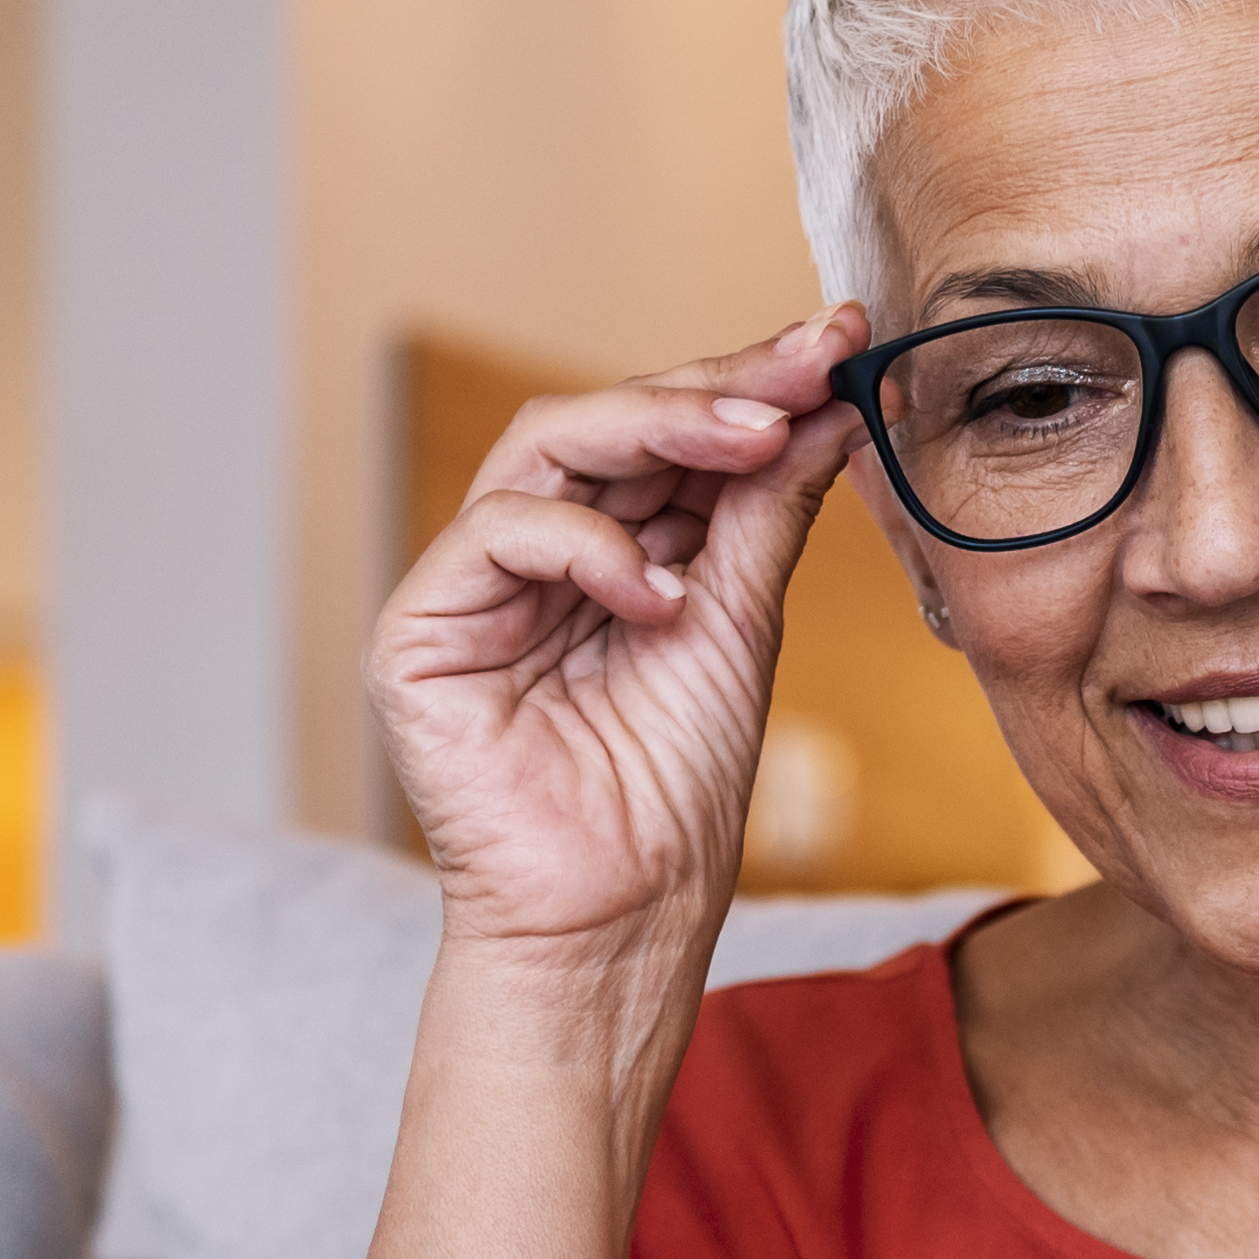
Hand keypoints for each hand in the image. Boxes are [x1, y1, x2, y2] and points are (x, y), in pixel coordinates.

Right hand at [367, 318, 864, 965]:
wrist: (624, 919)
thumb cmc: (675, 796)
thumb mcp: (740, 623)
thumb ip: (765, 511)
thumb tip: (827, 402)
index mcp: (609, 551)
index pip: (666, 436)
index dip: (748, 382)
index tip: (838, 340)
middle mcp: (536, 555)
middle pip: (606, 420)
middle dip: (713, 386)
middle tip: (803, 365)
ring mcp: (473, 587)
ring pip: (547, 445)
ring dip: (660, 427)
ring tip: (752, 440)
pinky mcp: (421, 633)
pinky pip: (497, 531)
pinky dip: (588, 546)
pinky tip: (659, 593)